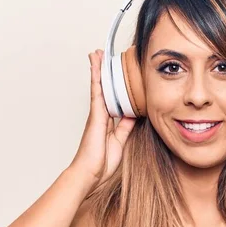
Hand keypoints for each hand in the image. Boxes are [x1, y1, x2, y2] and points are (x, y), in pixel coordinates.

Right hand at [68, 49, 136, 191]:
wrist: (90, 173)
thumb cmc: (102, 163)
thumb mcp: (121, 141)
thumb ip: (126, 127)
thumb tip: (134, 114)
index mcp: (108, 122)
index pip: (114, 99)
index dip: (116, 87)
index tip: (118, 76)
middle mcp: (101, 115)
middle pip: (104, 89)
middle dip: (104, 73)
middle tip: (104, 56)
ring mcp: (97, 113)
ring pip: (99, 86)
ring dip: (98, 69)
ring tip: (97, 53)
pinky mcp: (95, 113)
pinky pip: (97, 89)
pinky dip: (96, 75)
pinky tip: (96, 63)